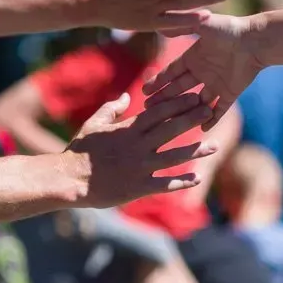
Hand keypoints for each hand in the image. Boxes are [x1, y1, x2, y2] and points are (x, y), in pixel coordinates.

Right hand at [62, 91, 218, 207]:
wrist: (68, 179)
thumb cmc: (79, 151)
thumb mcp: (93, 124)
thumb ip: (111, 109)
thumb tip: (126, 95)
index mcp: (128, 129)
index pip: (158, 111)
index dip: (178, 103)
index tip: (195, 95)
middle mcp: (137, 145)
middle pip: (171, 129)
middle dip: (192, 118)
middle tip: (211, 110)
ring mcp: (139, 166)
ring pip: (173, 156)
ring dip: (195, 151)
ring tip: (215, 145)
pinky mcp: (138, 186)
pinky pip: (164, 183)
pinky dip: (182, 182)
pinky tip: (198, 179)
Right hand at [142, 14, 264, 125]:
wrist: (255, 40)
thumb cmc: (229, 29)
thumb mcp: (202, 24)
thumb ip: (182, 26)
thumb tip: (158, 24)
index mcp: (194, 57)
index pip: (171, 71)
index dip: (159, 80)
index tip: (144, 90)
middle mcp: (203, 71)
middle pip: (180, 88)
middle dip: (164, 98)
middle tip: (147, 109)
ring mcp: (216, 83)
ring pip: (196, 101)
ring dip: (184, 111)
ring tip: (167, 123)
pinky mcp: (230, 92)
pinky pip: (219, 109)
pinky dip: (212, 119)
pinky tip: (201, 129)